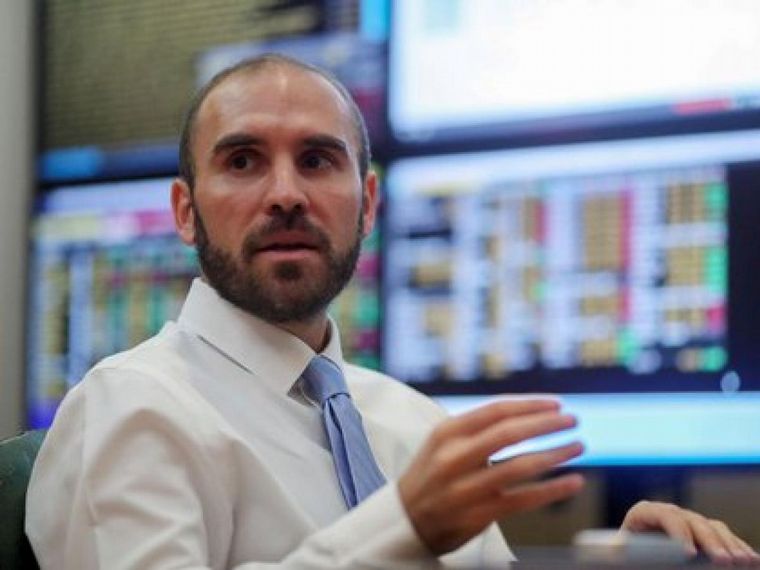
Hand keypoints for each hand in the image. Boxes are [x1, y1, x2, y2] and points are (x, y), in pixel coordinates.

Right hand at [398, 399, 584, 554]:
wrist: (404, 520)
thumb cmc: (429, 476)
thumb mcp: (441, 443)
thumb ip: (476, 429)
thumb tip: (526, 414)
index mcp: (447, 433)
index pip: (496, 410)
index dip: (530, 405)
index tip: (556, 404)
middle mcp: (455, 457)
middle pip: (510, 433)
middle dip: (547, 424)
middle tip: (571, 421)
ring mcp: (466, 487)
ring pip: (520, 466)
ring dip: (555, 454)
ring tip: (577, 446)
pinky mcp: (478, 514)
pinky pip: (524, 499)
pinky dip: (553, 490)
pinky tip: (573, 482)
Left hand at [621, 500, 759, 564]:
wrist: (631, 552)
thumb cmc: (624, 553)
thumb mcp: (619, 551)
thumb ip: (622, 552)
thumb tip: (619, 553)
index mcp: (645, 513)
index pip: (664, 516)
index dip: (677, 532)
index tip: (688, 554)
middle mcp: (670, 513)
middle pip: (693, 522)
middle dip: (710, 542)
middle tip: (722, 562)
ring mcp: (689, 522)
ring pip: (713, 528)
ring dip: (730, 545)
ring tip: (743, 563)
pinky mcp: (704, 534)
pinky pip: (724, 537)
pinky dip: (738, 548)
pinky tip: (752, 561)